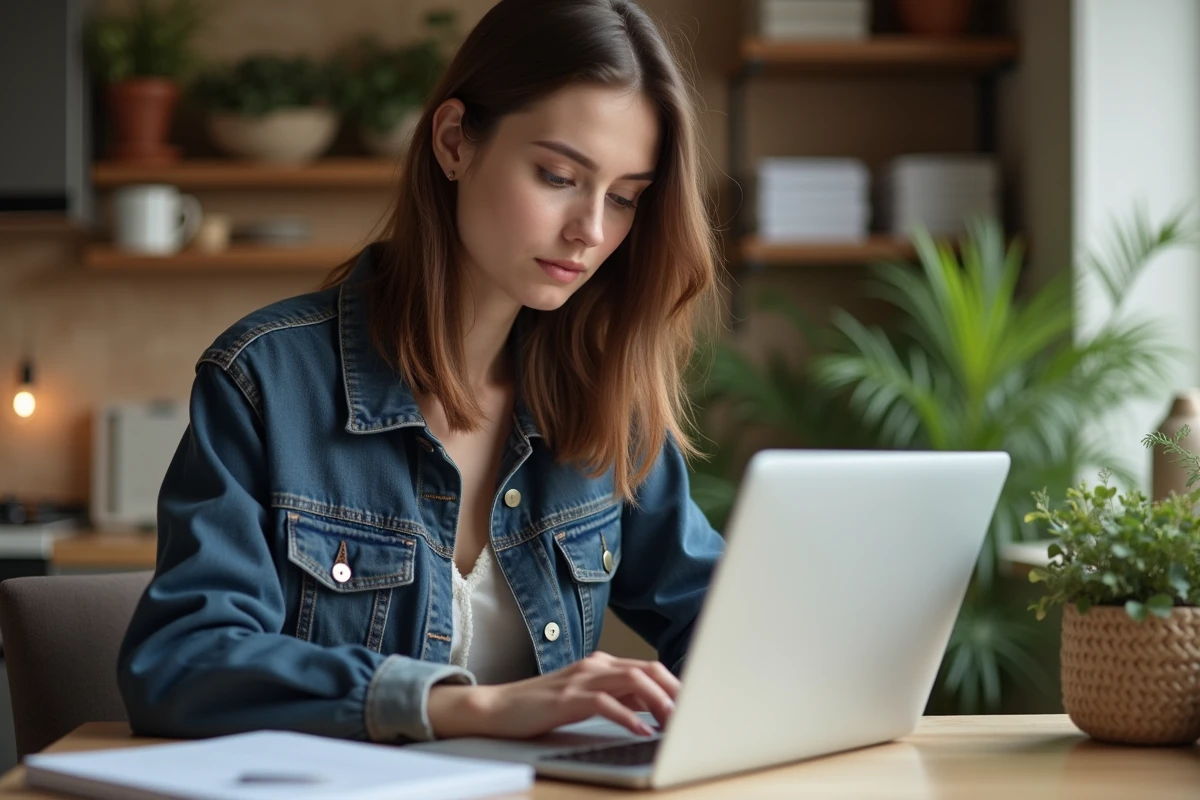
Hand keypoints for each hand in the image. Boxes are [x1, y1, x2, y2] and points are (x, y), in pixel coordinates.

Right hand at [428, 651, 678, 738]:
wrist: (498, 708)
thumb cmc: (542, 706)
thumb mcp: (586, 698)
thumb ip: (618, 697)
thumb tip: (655, 708)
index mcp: (602, 665)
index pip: (649, 668)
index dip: (675, 685)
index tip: (694, 705)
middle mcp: (595, 666)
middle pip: (647, 670)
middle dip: (674, 691)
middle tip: (693, 713)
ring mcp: (581, 679)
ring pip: (632, 681)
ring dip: (659, 702)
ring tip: (675, 722)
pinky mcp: (567, 698)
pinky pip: (607, 703)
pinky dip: (629, 717)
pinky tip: (642, 731)